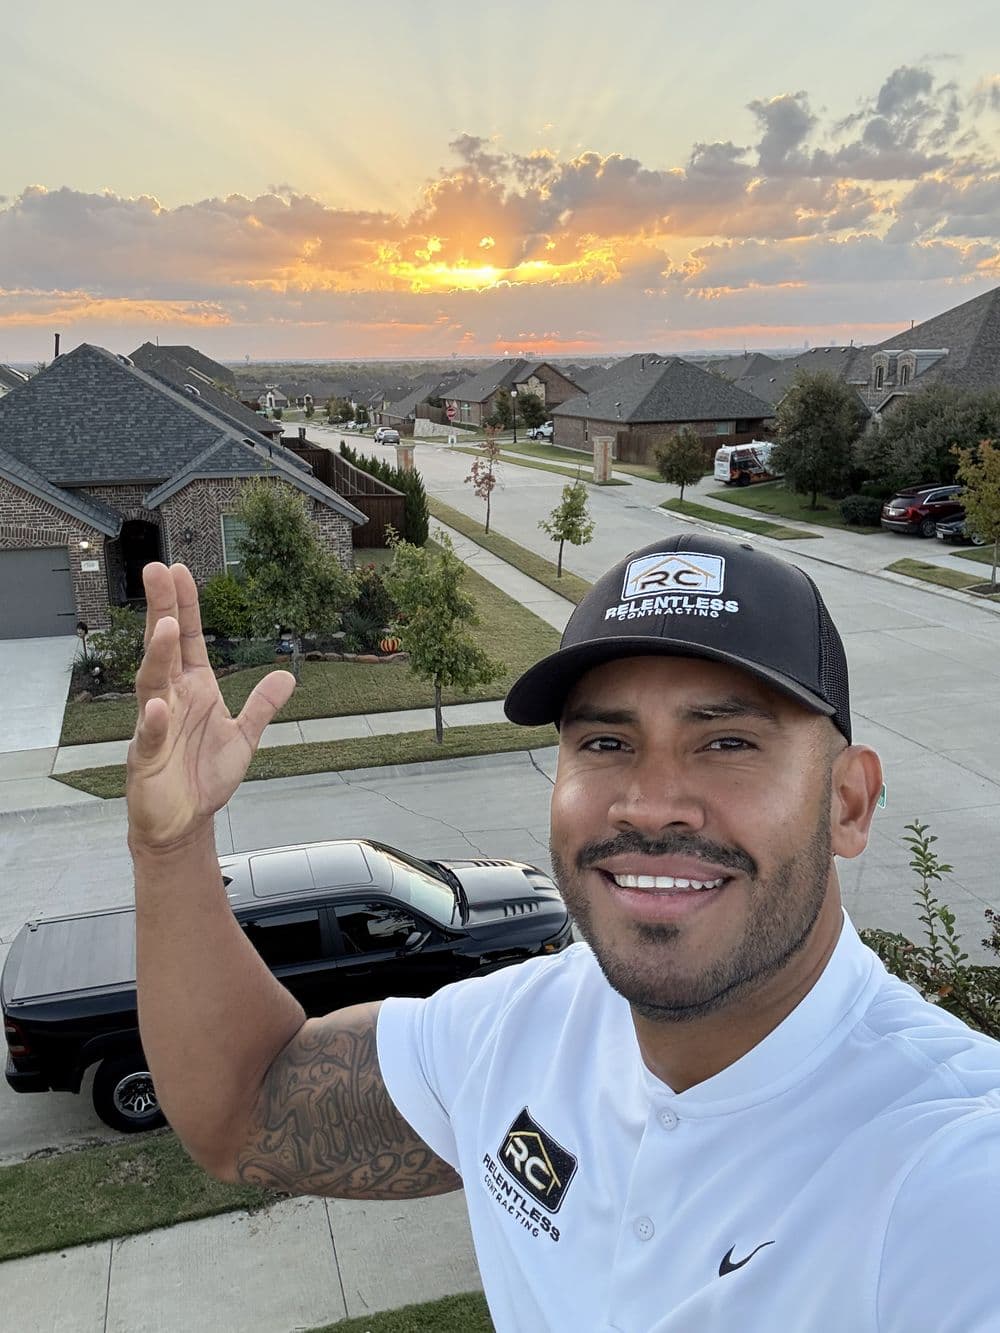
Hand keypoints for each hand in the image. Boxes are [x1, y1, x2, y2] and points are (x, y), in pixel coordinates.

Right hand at [127, 563, 295, 851]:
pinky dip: (153, 720)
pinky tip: (158, 705)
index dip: (185, 606)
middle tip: (157, 572)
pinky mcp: (146, 757)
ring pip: (152, 683)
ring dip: (158, 655)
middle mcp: (171, 699)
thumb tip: (288, 676)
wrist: (185, 822)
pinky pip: (149, 735)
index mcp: (194, 689)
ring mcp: (154, 726)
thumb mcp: (243, 737)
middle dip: (162, 610)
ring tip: (164, 627)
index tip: (179, 571)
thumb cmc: (203, 777)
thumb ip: (262, 706)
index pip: (188, 640)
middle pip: (164, 648)